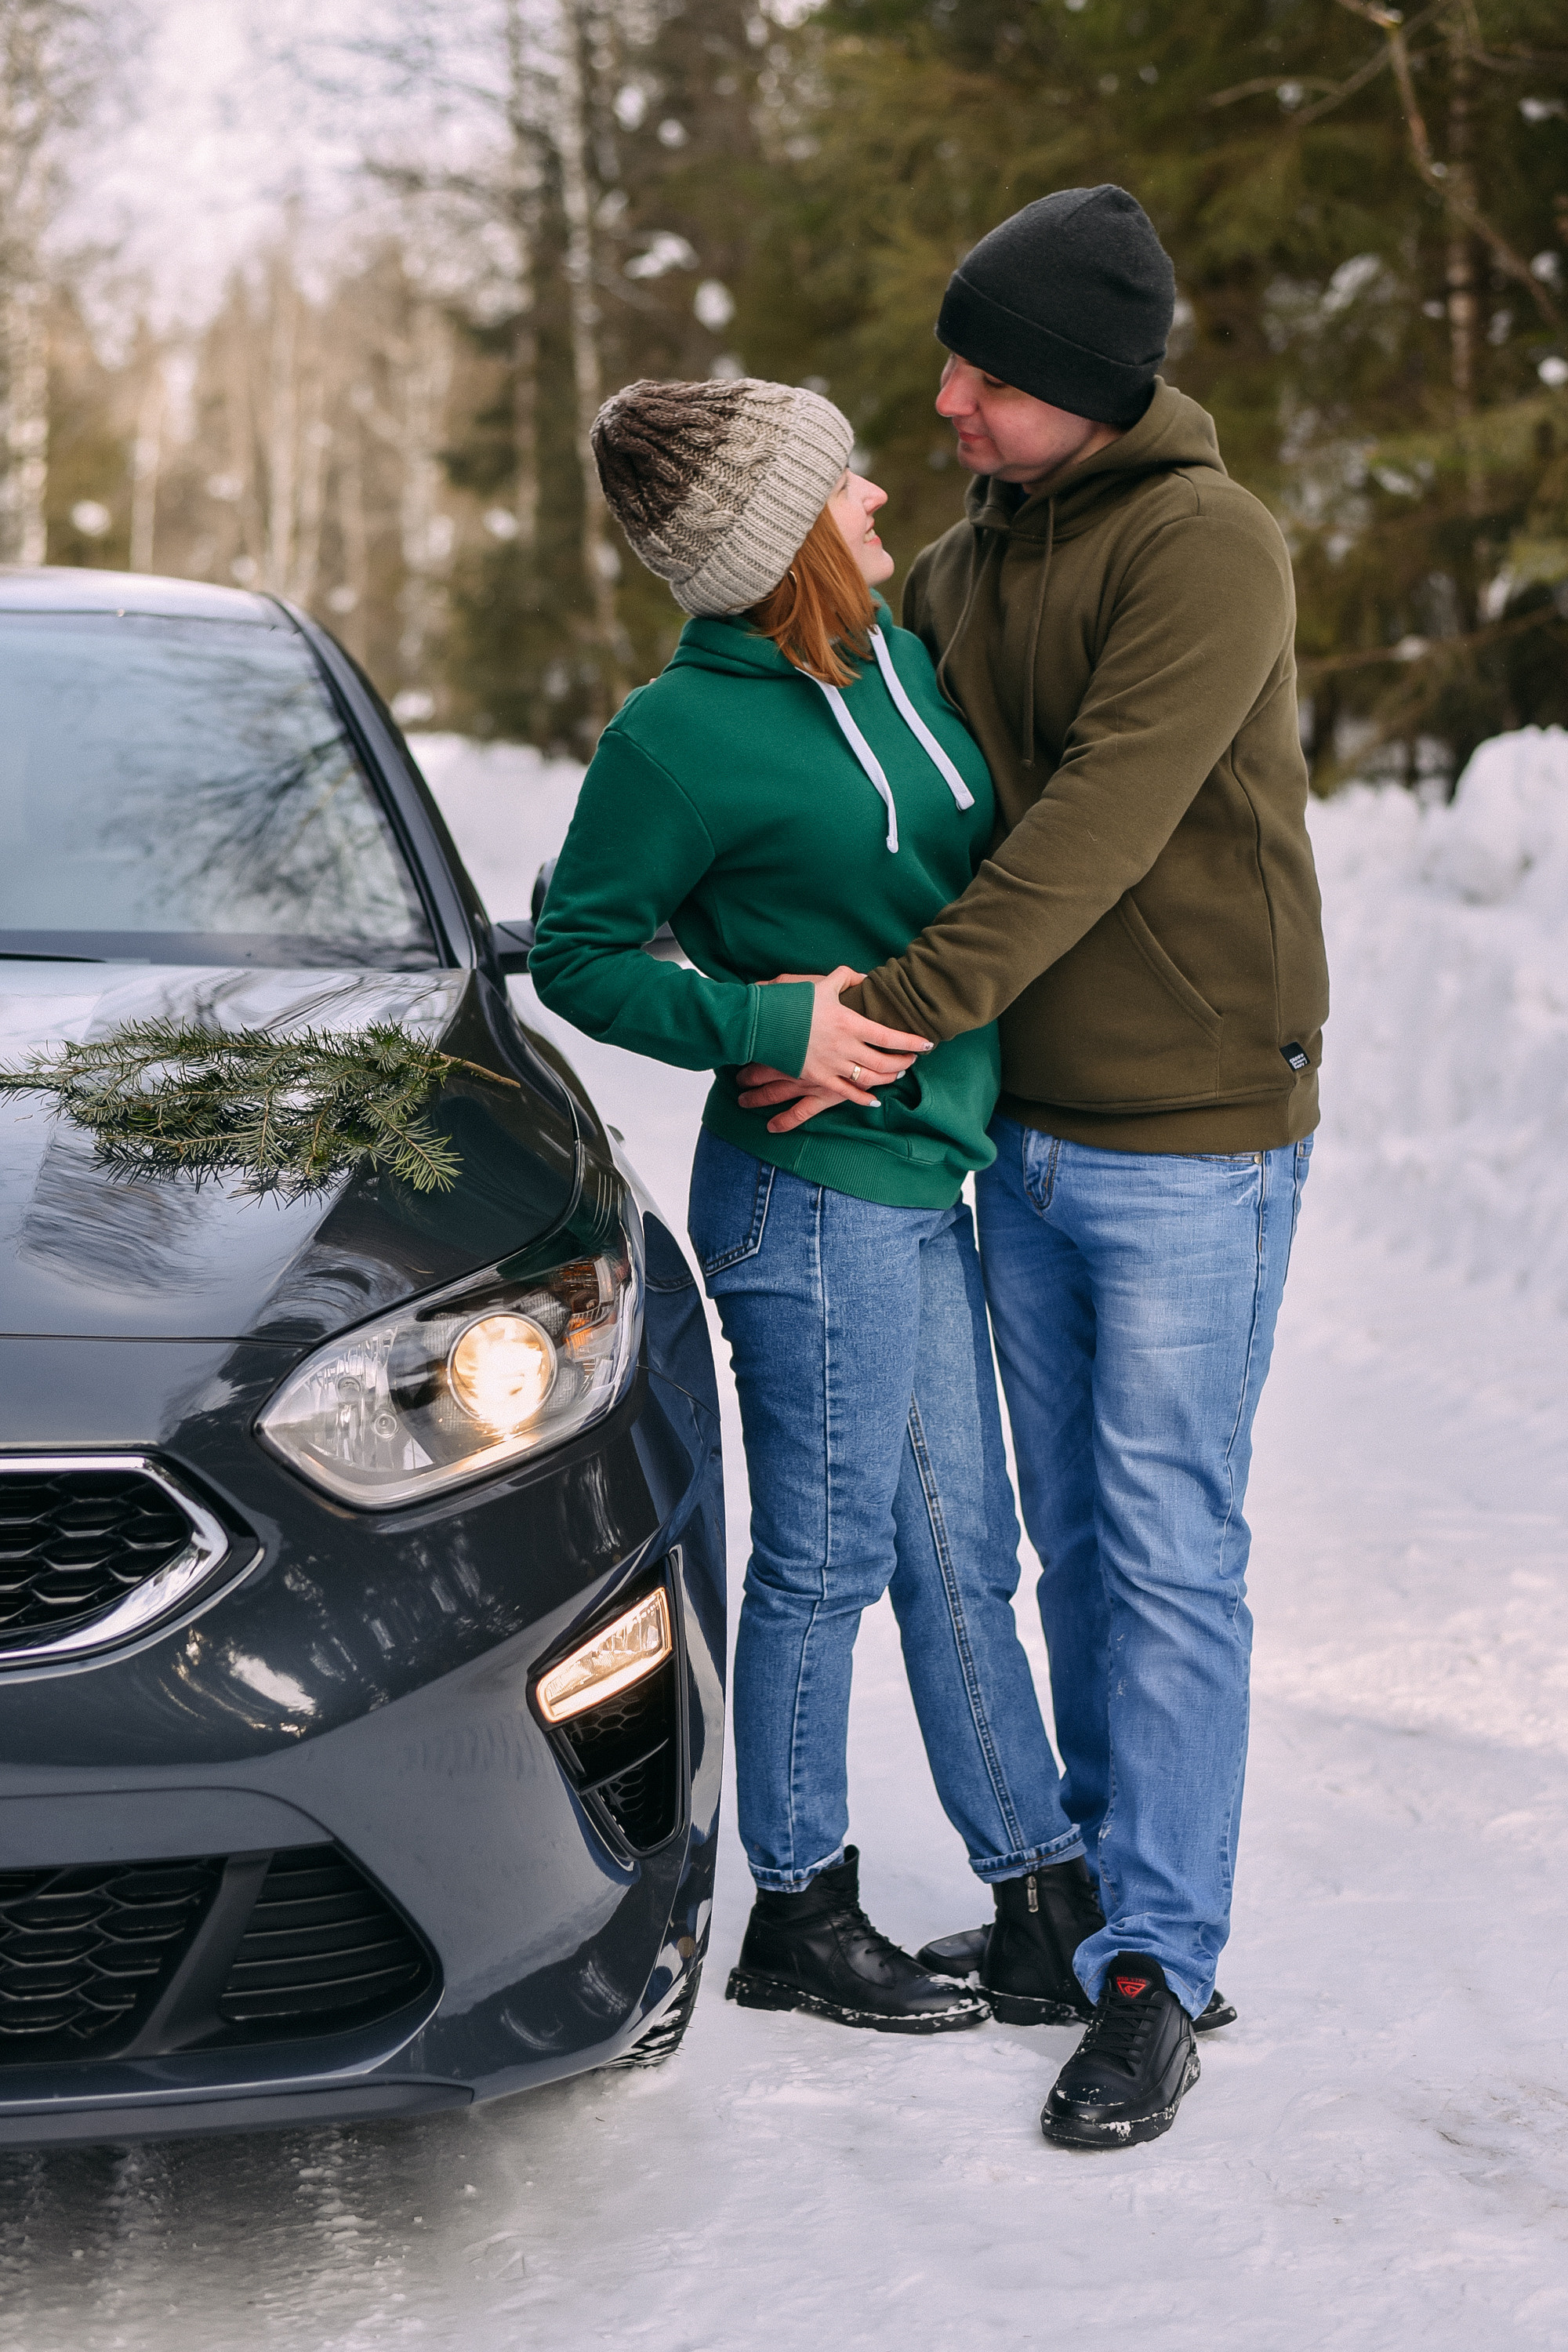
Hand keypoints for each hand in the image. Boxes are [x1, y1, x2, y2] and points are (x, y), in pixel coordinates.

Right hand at [742, 966, 932, 1133]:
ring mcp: (831, 1065)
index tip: (928, 1043)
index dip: (912, 1041)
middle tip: (913, 1060)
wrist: (761, 1023)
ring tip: (896, 1073)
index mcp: (849, 1023)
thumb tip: (864, 978)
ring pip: (868, 1079)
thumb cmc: (792, 1002)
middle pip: (884, 1061)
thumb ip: (846, 979)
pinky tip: (874, 1101)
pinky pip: (844, 1093)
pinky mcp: (816, 1077)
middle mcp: (844, 1047)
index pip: (889, 1035)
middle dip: (903, 1062)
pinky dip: (862, 1098)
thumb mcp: (821, 985)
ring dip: (887, 1078)